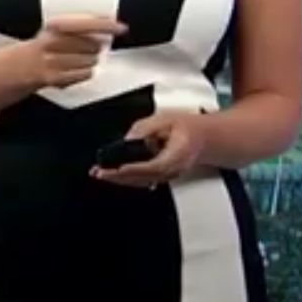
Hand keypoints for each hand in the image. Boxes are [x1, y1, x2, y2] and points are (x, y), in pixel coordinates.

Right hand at [25, 14, 125, 88]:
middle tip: (83, 50)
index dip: (106, 25)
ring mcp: (53, 60)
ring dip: (88, 62)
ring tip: (74, 60)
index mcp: (55, 26)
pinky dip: (83, 73)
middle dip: (94, 48)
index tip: (122, 27)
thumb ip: (81, 25)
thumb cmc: (42, 48)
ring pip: (91, 61)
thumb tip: (109, 20)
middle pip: (93, 45)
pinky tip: (73, 70)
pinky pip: (84, 74)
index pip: (86, 23)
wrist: (17, 67)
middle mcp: (53, 41)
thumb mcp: (57, 30)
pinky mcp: (55, 77)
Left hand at [91, 112, 206, 189]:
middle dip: (121, 176)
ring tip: (101, 174)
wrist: (201, 138)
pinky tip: (113, 175)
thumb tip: (128, 139)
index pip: (156, 166)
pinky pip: (144, 181)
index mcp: (179, 153)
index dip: (137, 168)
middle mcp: (175, 169)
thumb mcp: (165, 119)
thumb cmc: (185, 127)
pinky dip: (127, 179)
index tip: (120, 167)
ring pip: (143, 182)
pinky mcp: (162, 177)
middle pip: (146, 177)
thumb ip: (145, 128)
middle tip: (100, 172)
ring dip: (121, 180)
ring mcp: (169, 176)